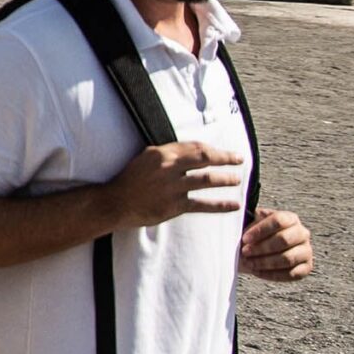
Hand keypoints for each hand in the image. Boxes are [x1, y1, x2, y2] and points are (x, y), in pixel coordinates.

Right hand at [105, 142, 246, 229]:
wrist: (115, 203)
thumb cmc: (130, 180)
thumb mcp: (146, 159)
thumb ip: (168, 156)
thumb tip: (193, 154)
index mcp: (161, 153)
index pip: (195, 147)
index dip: (214, 149)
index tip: (226, 152)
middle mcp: (168, 168)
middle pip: (204, 159)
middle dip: (225, 158)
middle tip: (239, 160)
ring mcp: (172, 187)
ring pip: (207, 180)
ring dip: (226, 179)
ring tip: (236, 180)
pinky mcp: (174, 206)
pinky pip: (203, 205)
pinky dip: (220, 206)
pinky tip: (234, 205)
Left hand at [239, 207, 312, 280]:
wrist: (259, 249)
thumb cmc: (254, 234)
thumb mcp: (250, 223)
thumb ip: (248, 223)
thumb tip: (240, 229)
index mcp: (290, 218)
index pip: (278, 221)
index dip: (260, 230)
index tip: (244, 238)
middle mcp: (302, 233)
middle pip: (284, 240)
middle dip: (261, 248)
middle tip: (245, 252)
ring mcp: (306, 251)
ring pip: (287, 258)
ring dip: (265, 262)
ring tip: (249, 263)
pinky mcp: (306, 268)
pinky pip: (291, 274)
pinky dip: (272, 274)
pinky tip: (257, 271)